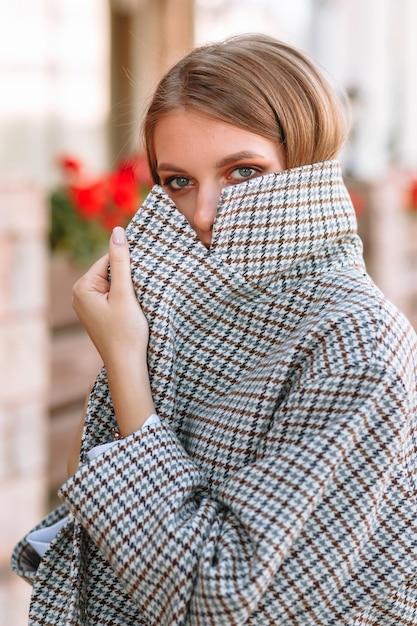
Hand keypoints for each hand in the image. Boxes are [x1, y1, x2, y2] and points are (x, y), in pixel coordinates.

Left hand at [72, 227, 154, 441]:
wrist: (127, 366)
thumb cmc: (126, 333)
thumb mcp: (125, 294)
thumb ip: (121, 262)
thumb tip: (118, 231)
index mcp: (81, 287)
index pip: (108, 260)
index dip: (128, 264)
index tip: (144, 273)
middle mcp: (79, 295)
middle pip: (109, 271)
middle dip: (128, 276)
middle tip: (143, 290)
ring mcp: (87, 306)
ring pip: (113, 284)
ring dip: (129, 287)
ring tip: (139, 300)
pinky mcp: (97, 314)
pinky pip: (112, 296)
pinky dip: (126, 298)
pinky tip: (135, 308)